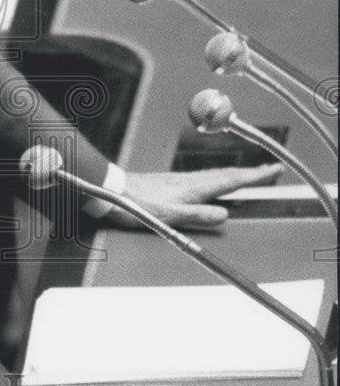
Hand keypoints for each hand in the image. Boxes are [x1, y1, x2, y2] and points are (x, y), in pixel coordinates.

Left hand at [114, 164, 281, 229]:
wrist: (112, 191)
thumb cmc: (137, 206)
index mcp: (194, 188)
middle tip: (272, 169)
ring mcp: (181, 179)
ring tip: (250, 175)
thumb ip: (198, 215)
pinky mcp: (172, 181)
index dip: (254, 176)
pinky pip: (205, 177)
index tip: (274, 170)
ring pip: (216, 174)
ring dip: (236, 173)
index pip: (231, 180)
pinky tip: (215, 181)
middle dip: (251, 172)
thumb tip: (225, 215)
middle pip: (227, 174)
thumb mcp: (170, 216)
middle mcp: (190, 180)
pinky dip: (219, 176)